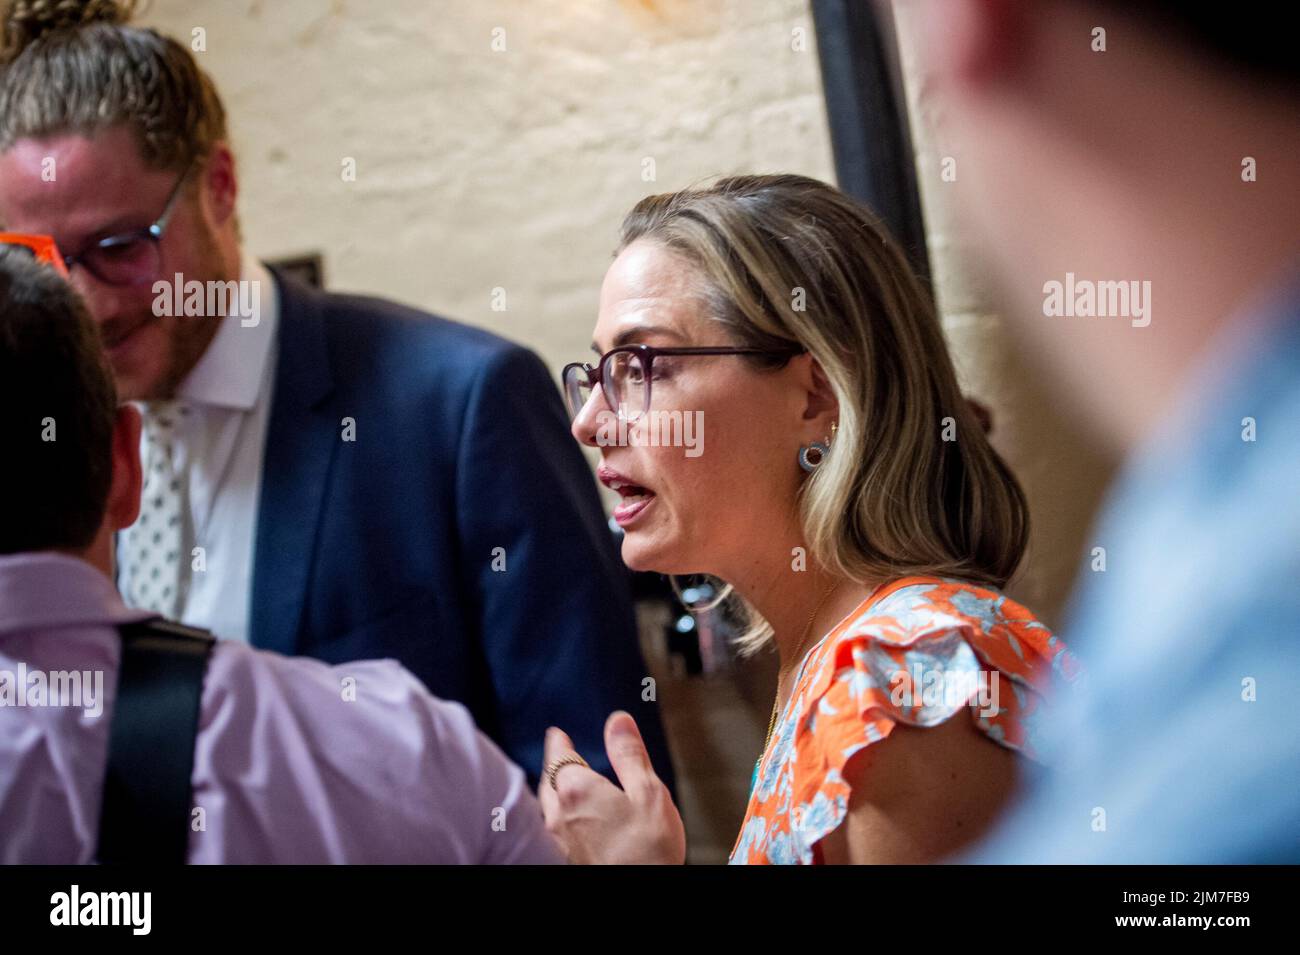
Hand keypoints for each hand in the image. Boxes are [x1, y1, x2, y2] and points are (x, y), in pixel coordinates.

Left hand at [538, 711, 685, 863]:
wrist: (640, 899)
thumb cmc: (647, 851)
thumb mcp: (648, 793)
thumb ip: (630, 755)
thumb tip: (618, 721)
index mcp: (577, 789)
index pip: (560, 756)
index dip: (559, 743)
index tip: (557, 734)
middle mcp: (559, 815)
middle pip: (549, 783)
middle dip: (553, 767)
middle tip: (558, 756)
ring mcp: (559, 842)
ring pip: (547, 809)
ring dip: (552, 793)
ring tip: (561, 787)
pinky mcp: (564, 862)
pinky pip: (553, 832)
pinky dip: (558, 819)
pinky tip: (569, 825)